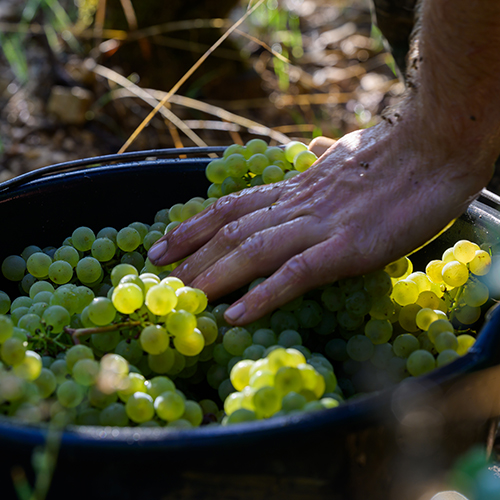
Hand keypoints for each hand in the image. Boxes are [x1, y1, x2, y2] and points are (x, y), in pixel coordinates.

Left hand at [148, 110, 489, 325]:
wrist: (435, 148)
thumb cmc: (396, 153)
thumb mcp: (351, 152)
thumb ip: (327, 155)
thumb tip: (315, 147)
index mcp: (296, 188)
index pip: (233, 205)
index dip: (194, 225)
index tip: (164, 243)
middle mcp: (298, 205)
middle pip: (232, 231)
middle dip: (192, 257)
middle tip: (158, 279)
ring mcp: (321, 226)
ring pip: (253, 251)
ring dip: (214, 277)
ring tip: (182, 299)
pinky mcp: (348, 248)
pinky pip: (297, 273)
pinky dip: (264, 295)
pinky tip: (237, 315)